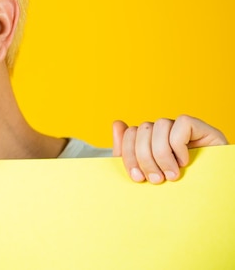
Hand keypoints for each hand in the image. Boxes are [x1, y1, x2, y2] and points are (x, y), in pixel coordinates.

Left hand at [112, 115, 226, 183]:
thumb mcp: (146, 175)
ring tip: (171, 174)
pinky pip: (182, 124)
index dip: (128, 154)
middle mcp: (166, 131)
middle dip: (144, 157)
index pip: (130, 133)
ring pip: (160, 125)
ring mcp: (183, 129)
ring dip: (161, 153)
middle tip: (155, 180)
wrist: (209, 203)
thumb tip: (117, 124)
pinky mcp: (202, 129)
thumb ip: (126, 152)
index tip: (137, 177)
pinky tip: (185, 161)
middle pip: (142, 129)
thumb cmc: (176, 190)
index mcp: (151, 140)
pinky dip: (179, 145)